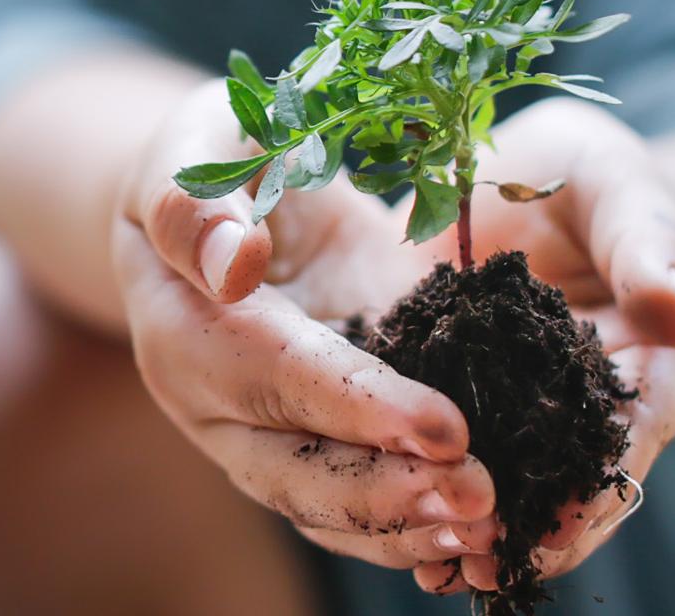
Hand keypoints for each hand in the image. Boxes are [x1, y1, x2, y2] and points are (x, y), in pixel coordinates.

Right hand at [114, 79, 497, 569]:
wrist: (221, 195)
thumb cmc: (208, 153)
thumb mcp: (193, 146)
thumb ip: (194, 202)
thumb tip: (233, 261)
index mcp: (181, 330)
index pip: (273, 377)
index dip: (356, 406)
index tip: (443, 427)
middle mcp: (219, 404)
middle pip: (294, 474)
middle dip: (389, 494)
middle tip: (482, 498)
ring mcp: (271, 432)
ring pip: (329, 508)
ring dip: (410, 524)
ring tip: (492, 526)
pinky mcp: (326, 435)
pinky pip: (364, 498)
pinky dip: (419, 521)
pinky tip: (486, 528)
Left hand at [401, 98, 674, 593]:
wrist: (521, 177)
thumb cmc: (591, 178)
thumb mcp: (621, 192)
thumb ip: (650, 247)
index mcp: (638, 369)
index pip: (626, 443)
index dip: (596, 493)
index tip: (559, 531)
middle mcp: (572, 408)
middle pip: (561, 485)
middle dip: (524, 534)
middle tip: (478, 569)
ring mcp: (506, 409)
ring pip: (494, 480)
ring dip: (464, 526)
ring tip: (428, 566)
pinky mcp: (441, 393)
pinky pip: (430, 446)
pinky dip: (412, 483)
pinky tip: (376, 515)